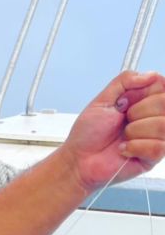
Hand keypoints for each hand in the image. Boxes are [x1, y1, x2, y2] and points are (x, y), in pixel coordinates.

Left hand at [63, 70, 164, 191]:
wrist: (78, 159)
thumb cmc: (88, 133)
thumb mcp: (103, 100)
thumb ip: (124, 81)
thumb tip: (151, 75)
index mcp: (144, 101)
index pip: (162, 86)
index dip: (146, 91)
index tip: (128, 100)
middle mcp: (153, 118)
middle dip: (138, 111)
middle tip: (124, 119)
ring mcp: (155, 137)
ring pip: (163, 125)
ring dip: (135, 130)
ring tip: (122, 136)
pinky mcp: (152, 157)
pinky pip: (158, 147)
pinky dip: (135, 147)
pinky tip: (124, 149)